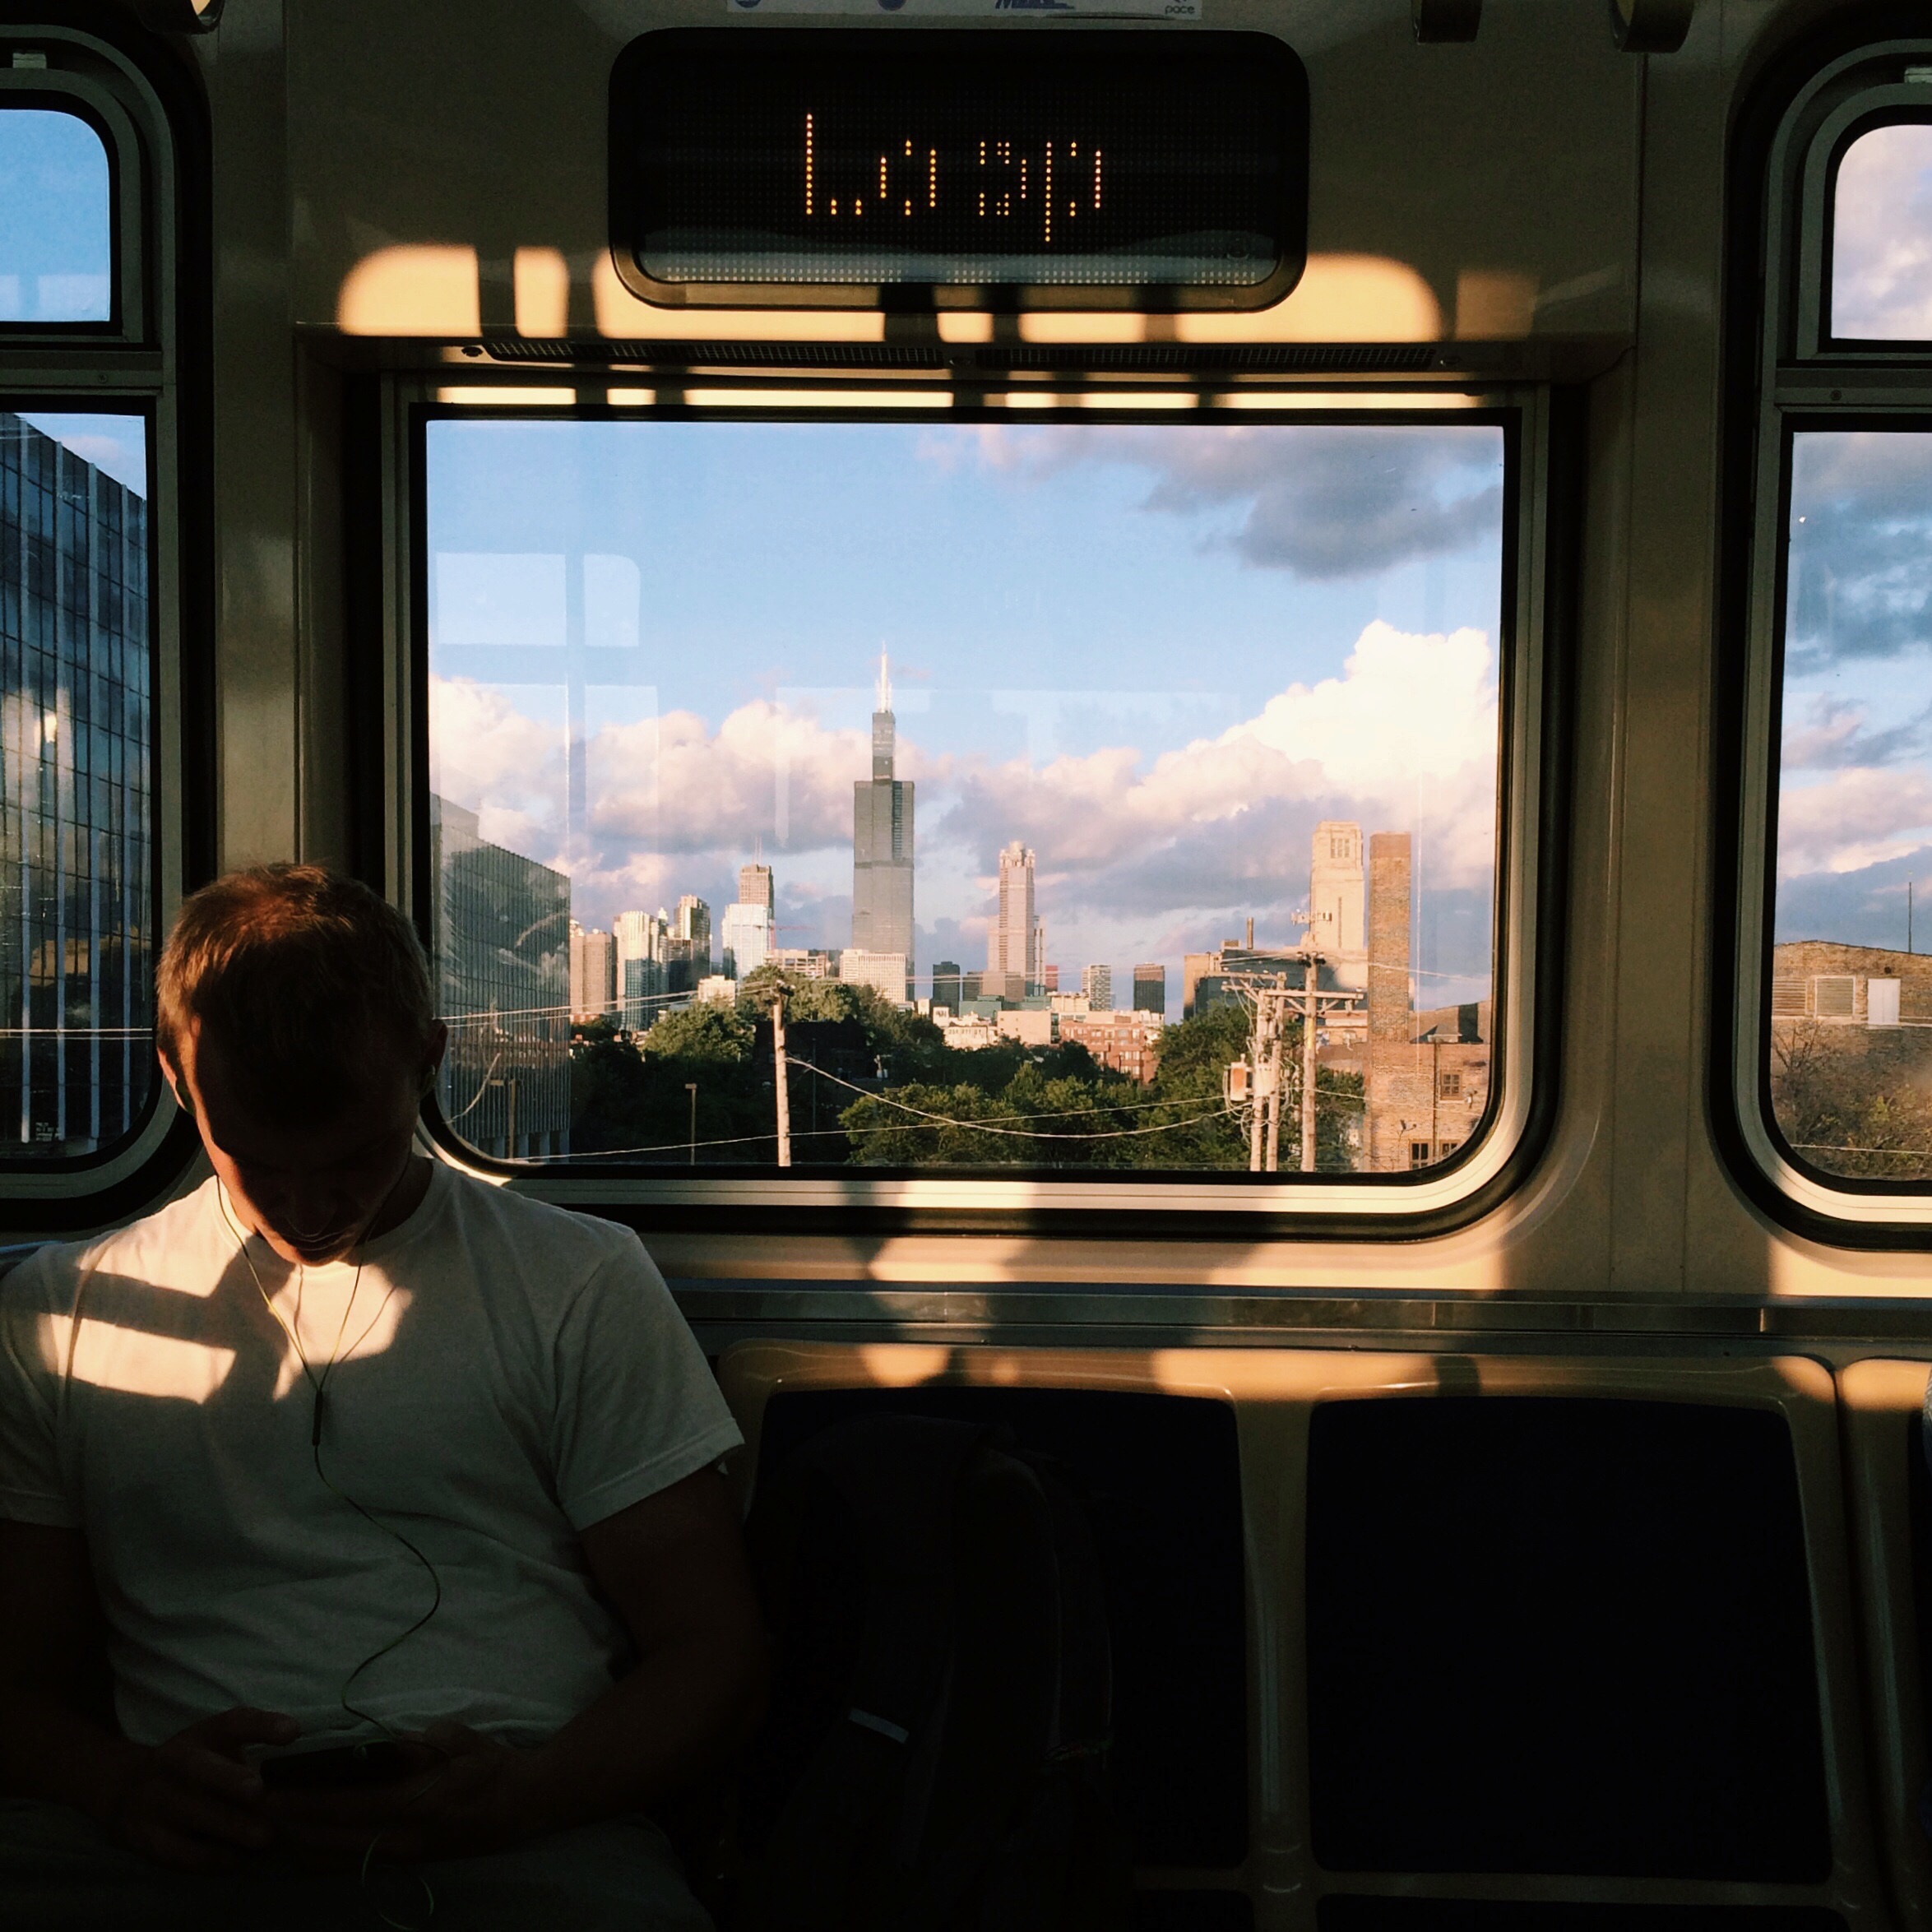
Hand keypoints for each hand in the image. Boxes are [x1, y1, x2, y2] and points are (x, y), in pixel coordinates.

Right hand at [105, 1706, 297, 1870]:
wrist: (126, 1792)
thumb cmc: (197, 1767)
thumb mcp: (220, 1746)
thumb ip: (257, 1747)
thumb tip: (302, 1764)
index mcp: (202, 1735)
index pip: (232, 1723)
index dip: (262, 1725)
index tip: (292, 1732)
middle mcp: (175, 1763)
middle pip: (202, 1769)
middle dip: (230, 1780)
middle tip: (260, 1793)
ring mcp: (157, 1801)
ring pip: (193, 1814)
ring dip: (230, 1828)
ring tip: (265, 1839)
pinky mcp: (148, 1839)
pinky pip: (183, 1853)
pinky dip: (213, 1859)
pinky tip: (240, 1861)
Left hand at [264, 1722, 546, 1865]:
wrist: (523, 1805)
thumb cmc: (492, 1766)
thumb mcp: (464, 1741)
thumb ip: (424, 1741)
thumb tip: (386, 1744)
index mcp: (417, 1804)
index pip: (347, 1806)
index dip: (305, 1801)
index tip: (271, 1791)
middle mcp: (402, 1839)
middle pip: (331, 1839)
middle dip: (288, 1826)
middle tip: (251, 1810)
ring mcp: (401, 1856)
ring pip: (335, 1858)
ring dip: (297, 1845)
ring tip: (263, 1829)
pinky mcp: (404, 1861)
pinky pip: (351, 1862)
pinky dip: (320, 1855)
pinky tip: (299, 1845)